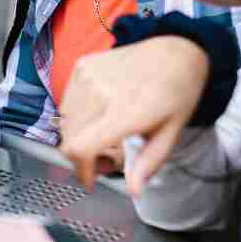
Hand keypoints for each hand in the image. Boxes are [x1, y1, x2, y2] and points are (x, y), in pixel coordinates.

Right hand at [57, 36, 209, 195]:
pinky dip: (76, 115)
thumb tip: (133, 191)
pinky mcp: (82, 66)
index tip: (91, 179)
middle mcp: (101, 92)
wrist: (174, 51)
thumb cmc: (176, 92)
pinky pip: (66, 102)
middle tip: (104, 156)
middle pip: (68, 139)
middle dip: (81, 157)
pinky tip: (98, 113)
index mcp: (126, 112)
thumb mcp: (170, 134)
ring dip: (77, 136)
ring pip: (64, 122)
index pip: (80, 147)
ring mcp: (88, 76)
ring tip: (102, 133)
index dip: (80, 170)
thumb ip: (148, 164)